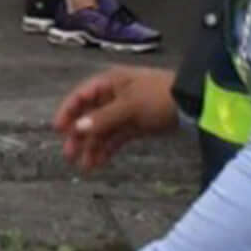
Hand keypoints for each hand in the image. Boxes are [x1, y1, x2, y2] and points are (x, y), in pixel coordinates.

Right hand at [54, 68, 181, 173]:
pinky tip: (99, 163)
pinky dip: (107, 149)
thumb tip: (78, 128)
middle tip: (69, 155)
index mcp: (110, 83)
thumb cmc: (159, 96)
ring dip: (92, 147)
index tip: (57, 130)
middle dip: (79, 135)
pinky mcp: (136, 126)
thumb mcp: (129, 106)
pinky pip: (116, 138)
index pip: (82, 96)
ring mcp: (125, 112)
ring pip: (102, 130)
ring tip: (85, 167)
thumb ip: (103, 118)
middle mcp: (114, 96)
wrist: (193, 103)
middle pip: (89, 116)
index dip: (68, 111)